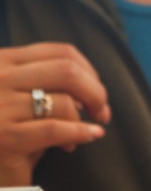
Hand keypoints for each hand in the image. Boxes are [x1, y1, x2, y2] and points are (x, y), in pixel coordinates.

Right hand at [0, 43, 110, 185]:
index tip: (96, 93)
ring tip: (77, 136)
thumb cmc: (7, 134)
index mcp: (2, 62)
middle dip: (95, 92)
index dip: (90, 72)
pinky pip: (55, 129)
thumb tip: (94, 89)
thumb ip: (49, 84)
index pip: (61, 53)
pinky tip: (90, 136)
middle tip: (101, 112)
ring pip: (64, 102)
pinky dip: (81, 132)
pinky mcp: (2, 137)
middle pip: (68, 71)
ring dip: (82, 121)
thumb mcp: (22, 98)